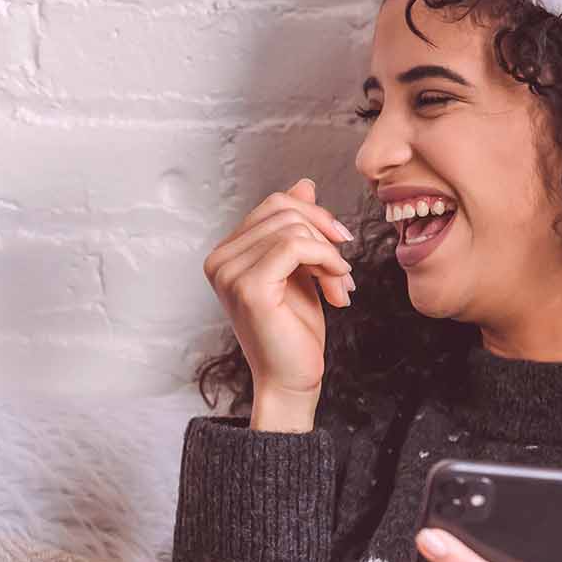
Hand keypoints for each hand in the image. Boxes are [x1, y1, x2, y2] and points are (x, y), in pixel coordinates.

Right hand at [201, 179, 354, 429]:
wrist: (292, 378)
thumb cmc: (294, 330)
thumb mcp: (300, 268)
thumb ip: (296, 227)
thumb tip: (303, 184)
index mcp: (226, 253)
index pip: (273, 204)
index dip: (314, 218)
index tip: (338, 248)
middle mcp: (219, 260)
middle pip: (283, 209)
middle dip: (324, 235)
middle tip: (342, 272)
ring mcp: (229, 273)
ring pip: (292, 227)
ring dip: (329, 254)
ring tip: (339, 285)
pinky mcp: (248, 287)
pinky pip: (296, 247)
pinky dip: (327, 261)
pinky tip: (337, 288)